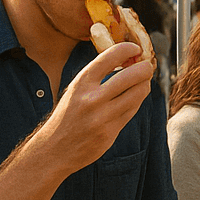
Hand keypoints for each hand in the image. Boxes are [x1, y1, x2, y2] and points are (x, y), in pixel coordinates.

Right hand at [35, 43, 152, 176]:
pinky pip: (134, 109)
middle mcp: (92, 98)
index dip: (129, 49)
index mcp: (81, 82)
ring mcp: (103, 116)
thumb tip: (130, 56)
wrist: (52, 150)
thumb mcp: (76, 89)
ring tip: (140, 82)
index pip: (112, 55)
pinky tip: (131, 99)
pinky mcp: (111, 132)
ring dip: (144, 84)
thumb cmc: (68, 114)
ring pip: (140, 92)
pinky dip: (137, 101)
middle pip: (135, 74)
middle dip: (146, 67)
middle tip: (145, 66)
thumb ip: (99, 74)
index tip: (135, 49)